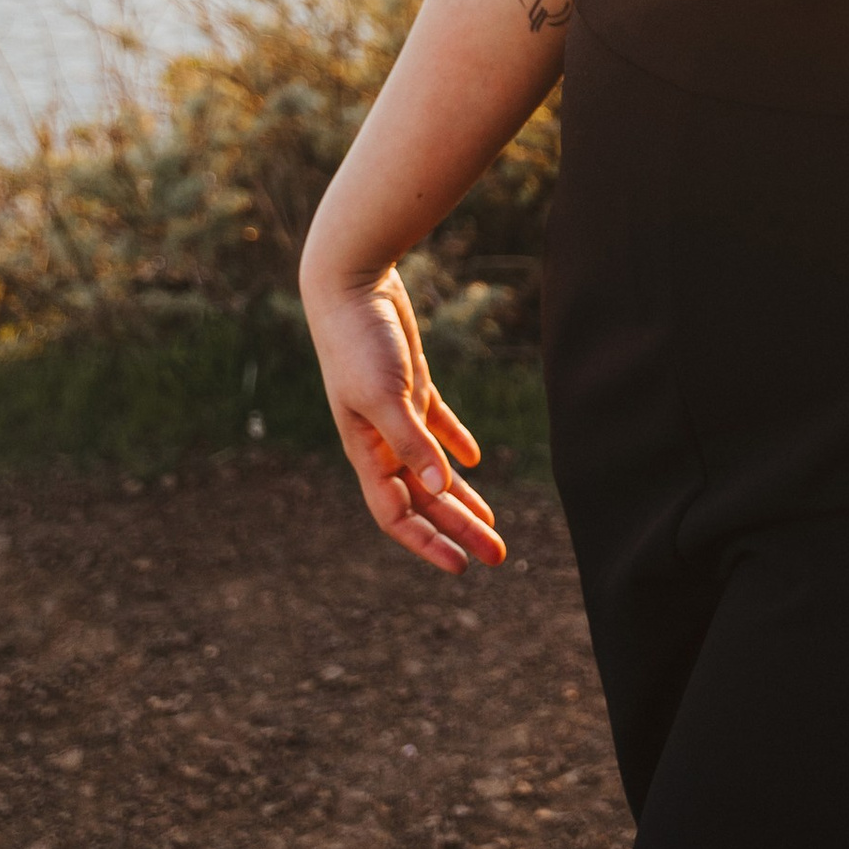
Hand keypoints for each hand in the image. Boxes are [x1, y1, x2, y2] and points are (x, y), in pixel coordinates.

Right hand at [303, 261, 506, 574]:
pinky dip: (456, 446)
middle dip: (458, 529)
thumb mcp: (386, 393)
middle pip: (423, 499)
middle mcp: (380, 440)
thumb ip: (411, 441)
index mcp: (366, 451)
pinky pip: (437, 427)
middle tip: (498, 555)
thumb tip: (439, 490)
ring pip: (433, 470)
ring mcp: (397, 413)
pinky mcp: (412, 385)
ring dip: (461, 498)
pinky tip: (476, 463)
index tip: (463, 566)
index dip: (428, 543)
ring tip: (492, 522)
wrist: (350, 281)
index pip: (396, 514)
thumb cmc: (359, 339)